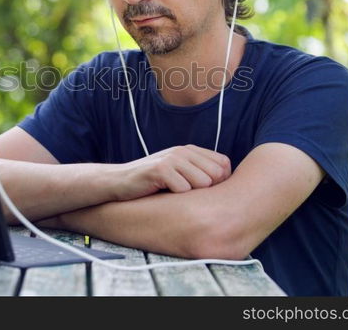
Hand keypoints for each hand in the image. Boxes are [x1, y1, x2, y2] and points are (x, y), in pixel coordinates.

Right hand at [113, 145, 230, 200]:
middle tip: (188, 195)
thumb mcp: (178, 174)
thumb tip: (230, 189)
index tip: (205, 192)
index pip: (224, 164)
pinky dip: (176, 197)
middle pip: (217, 175)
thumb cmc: (151, 183)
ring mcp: (172, 158)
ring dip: (191, 194)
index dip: (221, 182)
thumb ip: (200, 174)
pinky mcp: (160, 169)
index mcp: (191, 150)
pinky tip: (163, 193)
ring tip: (174, 193)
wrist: (118, 182)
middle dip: (208, 190)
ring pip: (203, 183)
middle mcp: (183, 151)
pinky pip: (183, 189)